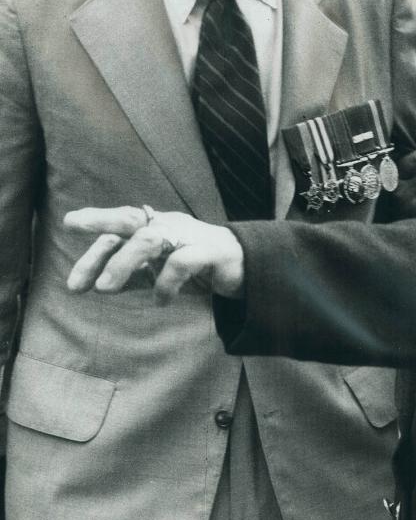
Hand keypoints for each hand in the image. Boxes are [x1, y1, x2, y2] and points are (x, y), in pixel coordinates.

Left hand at [64, 207, 244, 303]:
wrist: (244, 266)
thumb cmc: (194, 265)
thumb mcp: (156, 271)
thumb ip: (129, 275)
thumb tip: (92, 284)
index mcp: (156, 226)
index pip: (121, 221)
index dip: (96, 221)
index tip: (68, 223)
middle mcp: (169, 225)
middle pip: (131, 219)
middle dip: (101, 220)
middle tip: (73, 224)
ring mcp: (189, 236)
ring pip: (151, 239)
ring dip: (123, 262)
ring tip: (103, 288)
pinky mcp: (209, 252)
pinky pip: (182, 262)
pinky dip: (165, 283)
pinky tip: (159, 300)